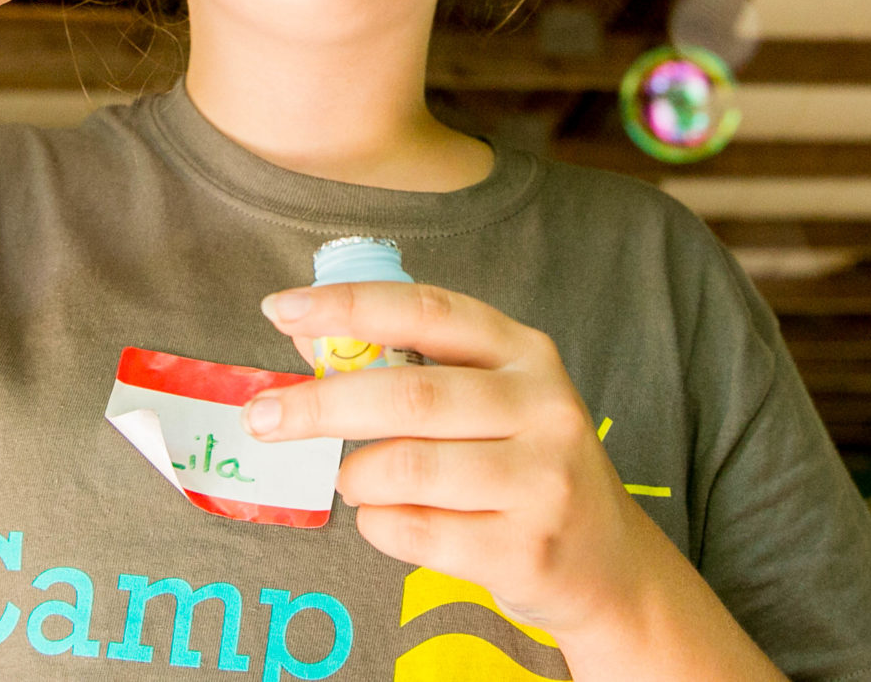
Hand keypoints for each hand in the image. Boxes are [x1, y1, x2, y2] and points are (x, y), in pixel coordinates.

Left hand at [241, 282, 648, 635]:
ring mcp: (542, 480)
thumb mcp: (492, 401)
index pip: (427, 311)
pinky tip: (394, 519)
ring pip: (403, 468)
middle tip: (262, 416)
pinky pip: (413, 532)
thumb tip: (310, 339)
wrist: (609, 564)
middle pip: (406, 394)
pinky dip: (380, 525)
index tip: (282, 309)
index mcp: (526, 354)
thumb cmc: (525, 468)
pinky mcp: (526, 549)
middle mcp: (543, 407)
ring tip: (360, 482)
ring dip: (357, 477)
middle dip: (318, 405)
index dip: (349, 306)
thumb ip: (413, 367)